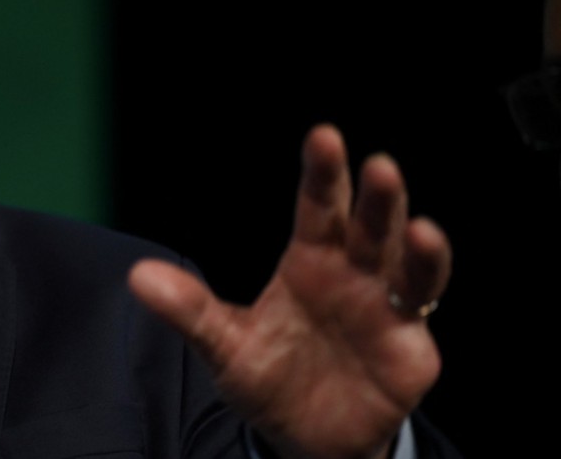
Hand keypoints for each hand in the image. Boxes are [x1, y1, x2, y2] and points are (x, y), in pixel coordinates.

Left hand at [128, 124, 451, 458]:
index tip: (324, 136)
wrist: (309, 439)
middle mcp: (352, 272)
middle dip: (374, 196)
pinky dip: (426, 279)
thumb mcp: (226, 347)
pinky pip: (422, 304)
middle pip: (366, 224)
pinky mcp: (410, 341)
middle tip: (377, 166)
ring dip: (412, 239)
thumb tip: (138, 275)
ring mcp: (386, 304)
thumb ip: (190, 311)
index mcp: (309, 261)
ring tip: (415, 224)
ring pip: (404, 260)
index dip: (321, 173)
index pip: (317, 208)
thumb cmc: (269, 380)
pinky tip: (425, 252)